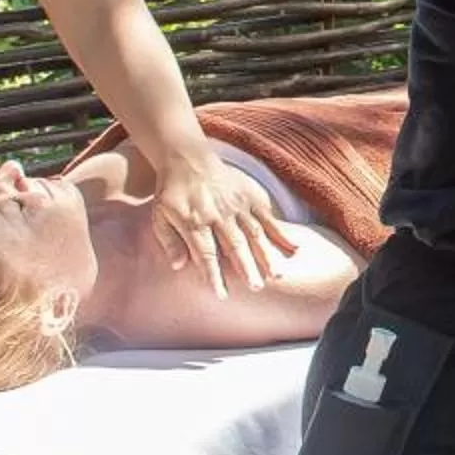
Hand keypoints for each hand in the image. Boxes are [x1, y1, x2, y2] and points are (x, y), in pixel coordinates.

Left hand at [149, 147, 300, 295]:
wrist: (187, 159)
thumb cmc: (173, 193)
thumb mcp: (160, 217)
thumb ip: (170, 242)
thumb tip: (178, 266)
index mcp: (194, 222)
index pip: (206, 254)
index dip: (214, 275)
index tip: (222, 295)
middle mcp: (218, 215)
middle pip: (234, 246)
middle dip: (246, 268)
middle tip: (256, 287)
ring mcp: (237, 205)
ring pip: (254, 234)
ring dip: (266, 255)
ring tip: (276, 276)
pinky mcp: (250, 196)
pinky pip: (268, 217)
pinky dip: (281, 233)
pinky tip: (293, 248)